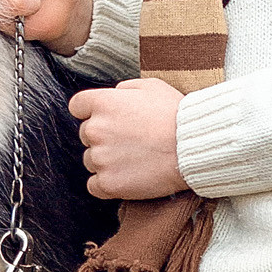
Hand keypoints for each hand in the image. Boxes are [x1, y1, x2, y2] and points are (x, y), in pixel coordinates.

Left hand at [68, 78, 185, 199]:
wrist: (193, 147)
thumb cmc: (176, 115)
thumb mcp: (151, 86)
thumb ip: (124, 89)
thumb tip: (115, 94)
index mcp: (102, 103)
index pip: (78, 106)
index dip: (92, 112)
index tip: (107, 119)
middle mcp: (95, 129)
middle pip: (86, 135)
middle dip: (104, 138)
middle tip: (131, 141)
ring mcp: (100, 158)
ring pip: (91, 160)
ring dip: (107, 161)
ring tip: (135, 160)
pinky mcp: (108, 183)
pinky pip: (94, 186)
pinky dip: (107, 184)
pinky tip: (127, 178)